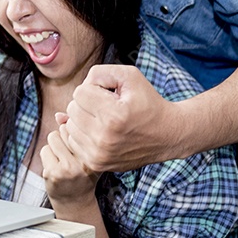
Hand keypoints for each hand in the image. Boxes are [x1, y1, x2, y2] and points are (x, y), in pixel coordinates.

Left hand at [40, 113, 98, 212]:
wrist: (75, 202)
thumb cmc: (83, 175)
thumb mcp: (87, 153)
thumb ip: (75, 132)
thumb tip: (57, 115)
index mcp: (96, 155)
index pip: (79, 128)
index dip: (75, 133)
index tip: (78, 144)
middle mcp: (84, 162)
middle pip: (65, 130)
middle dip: (64, 138)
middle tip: (70, 155)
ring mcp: (68, 169)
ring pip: (53, 138)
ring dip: (54, 147)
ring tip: (63, 160)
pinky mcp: (53, 173)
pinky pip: (45, 150)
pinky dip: (47, 157)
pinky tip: (56, 168)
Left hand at [62, 64, 183, 171]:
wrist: (167, 135)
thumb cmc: (147, 102)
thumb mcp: (129, 76)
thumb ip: (99, 73)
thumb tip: (78, 90)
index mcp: (113, 115)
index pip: (79, 93)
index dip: (93, 89)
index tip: (109, 95)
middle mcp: (104, 138)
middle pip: (72, 109)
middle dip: (86, 103)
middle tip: (106, 107)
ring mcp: (99, 154)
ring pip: (70, 126)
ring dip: (83, 119)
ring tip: (103, 119)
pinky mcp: (97, 164)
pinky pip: (73, 142)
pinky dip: (82, 134)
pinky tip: (99, 131)